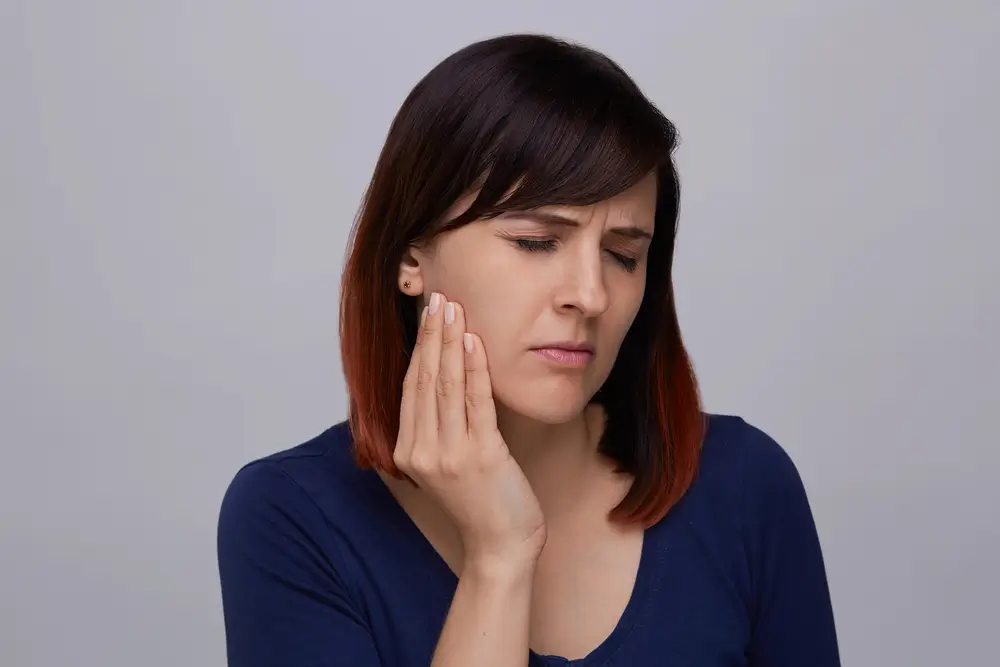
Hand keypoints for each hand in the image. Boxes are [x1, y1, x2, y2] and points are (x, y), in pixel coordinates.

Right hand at [393, 292, 546, 569]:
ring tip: (453, 310)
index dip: (418, 348)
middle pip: (424, 380)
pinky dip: (473, 369)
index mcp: (408, 452)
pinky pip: (475, 403)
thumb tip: (443, 378)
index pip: (411, 388)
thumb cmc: (480, 501)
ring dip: (450, 343)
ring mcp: (449, 455)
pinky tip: (473, 342)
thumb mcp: (447, 462)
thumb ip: (438, 427)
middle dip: (432, 335)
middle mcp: (422, 451)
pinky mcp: (481, 455)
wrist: (501, 545)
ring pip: (445, 386)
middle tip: (439, 299)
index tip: (427, 315)